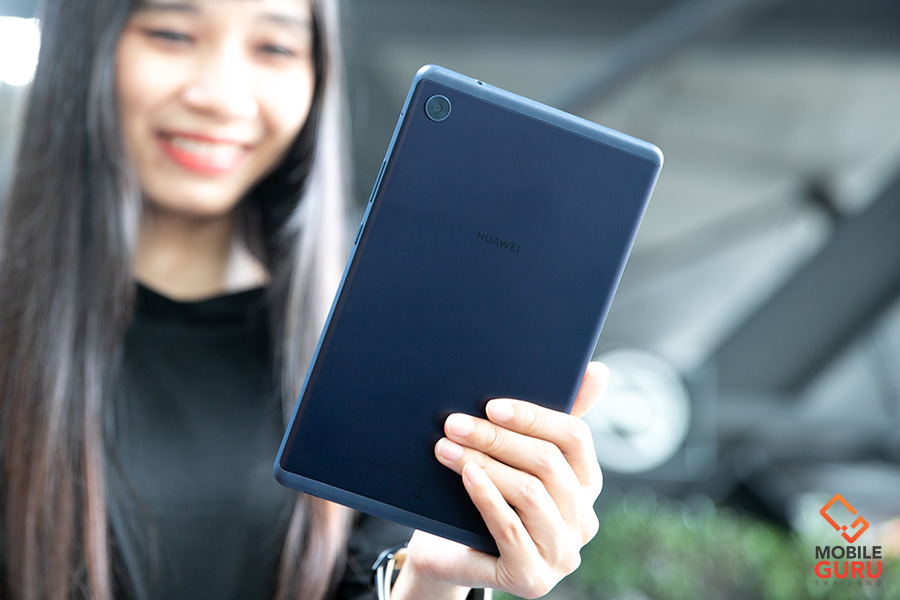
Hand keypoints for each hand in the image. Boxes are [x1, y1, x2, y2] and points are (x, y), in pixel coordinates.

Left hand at [391, 361, 608, 599]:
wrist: (446, 552)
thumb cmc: (483, 495)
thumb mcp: (514, 455)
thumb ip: (547, 418)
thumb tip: (598, 370)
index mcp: (586, 484)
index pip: (575, 438)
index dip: (534, 417)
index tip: (492, 405)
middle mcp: (583, 521)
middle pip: (547, 464)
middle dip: (497, 439)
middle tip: (455, 423)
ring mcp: (562, 554)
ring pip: (529, 494)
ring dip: (484, 464)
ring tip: (446, 447)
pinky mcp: (533, 579)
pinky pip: (511, 530)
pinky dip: (486, 498)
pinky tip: (466, 476)